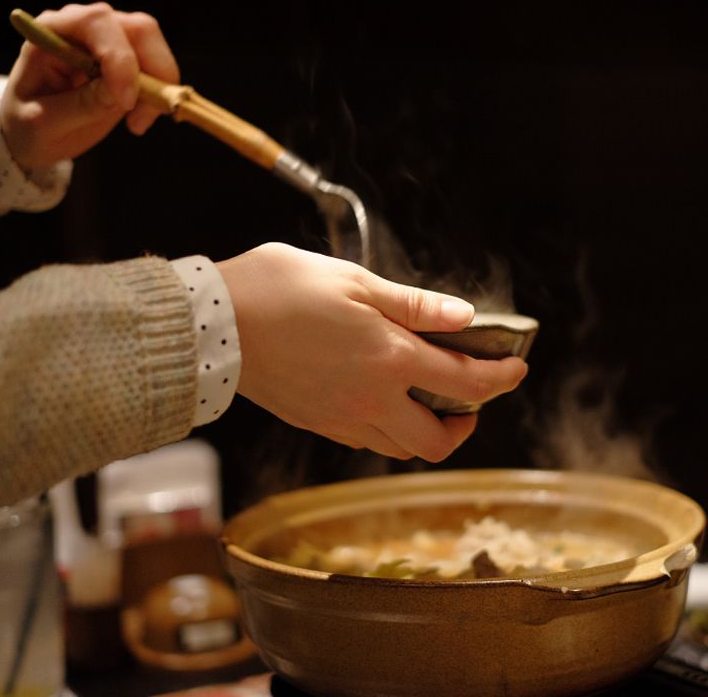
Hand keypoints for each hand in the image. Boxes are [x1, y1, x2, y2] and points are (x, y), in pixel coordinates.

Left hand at [0, 2, 178, 171]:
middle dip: (153, 71)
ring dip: (160, 85)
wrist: (32, 131)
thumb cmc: (27, 124)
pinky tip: (138, 119)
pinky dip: (159, 94)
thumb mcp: (42, 123)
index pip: (96, 23)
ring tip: (138, 121)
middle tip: (141, 117)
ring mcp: (108, 42)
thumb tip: (118, 93)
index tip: (125, 103)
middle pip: (138, 28)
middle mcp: (83, 28)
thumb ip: (78, 105)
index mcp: (52, 32)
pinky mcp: (127, 63)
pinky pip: (157, 68)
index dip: (120, 58)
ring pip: (153, 45)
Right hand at [218, 243, 528, 461]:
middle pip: (438, 441)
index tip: (516, 368)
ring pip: (401, 449)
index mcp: (388, 358)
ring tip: (425, 397)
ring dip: (427, 430)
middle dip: (466, 424)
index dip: (501, 378)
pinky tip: (379, 397)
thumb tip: (464, 317)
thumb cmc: (278, 290)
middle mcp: (371, 399)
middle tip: (467, 396)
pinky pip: (366, 441)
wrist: (214, 325)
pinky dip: (388, 428)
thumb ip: (413, 305)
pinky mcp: (316, 423)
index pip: (467, 383)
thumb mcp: (353, 281)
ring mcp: (341, 418)